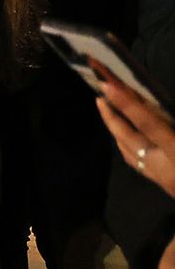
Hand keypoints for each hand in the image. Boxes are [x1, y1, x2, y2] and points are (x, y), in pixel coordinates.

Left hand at [93, 60, 174, 197]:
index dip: (129, 105)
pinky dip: (125, 143)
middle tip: (99, 90)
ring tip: (106, 106)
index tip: (109, 85)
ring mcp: (160, 177)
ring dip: (115, 127)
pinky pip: (134, 160)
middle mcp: (164, 166)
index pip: (150, 125)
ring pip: (127, 149)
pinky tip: (122, 134)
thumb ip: (169, 122)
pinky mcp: (160, 183)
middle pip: (129, 137)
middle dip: (111, 114)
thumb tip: (159, 110)